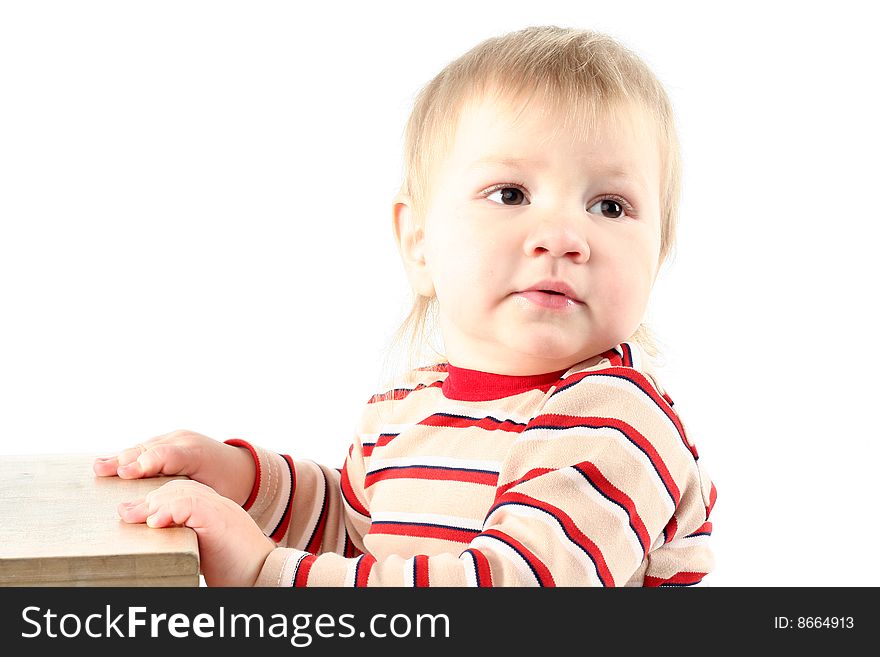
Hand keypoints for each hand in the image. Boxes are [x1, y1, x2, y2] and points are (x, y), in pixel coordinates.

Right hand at [93, 429, 255, 505]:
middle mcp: (186, 441)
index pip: (169, 456)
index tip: (126, 474)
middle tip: (103, 471)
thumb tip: (164, 518)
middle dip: (126, 460)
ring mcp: (178, 437)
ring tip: (99, 467)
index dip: (146, 464)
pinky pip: (146, 447)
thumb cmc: (227, 486)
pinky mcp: (170, 439)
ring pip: (145, 447)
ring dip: (122, 458)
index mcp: (198, 455)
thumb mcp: (215, 495)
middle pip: (151, 449)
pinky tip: (110, 464)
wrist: (240, 466)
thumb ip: (191, 501)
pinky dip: (129, 456)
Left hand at [118, 479, 275, 586]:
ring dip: (152, 504)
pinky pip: (191, 504)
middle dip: (148, 499)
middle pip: (177, 487)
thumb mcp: (202, 551)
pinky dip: (169, 511)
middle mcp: (217, 504)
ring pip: (180, 491)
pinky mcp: (220, 518)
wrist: (264, 577)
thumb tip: (153, 542)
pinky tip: (154, 522)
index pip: (180, 492)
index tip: (132, 514)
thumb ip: (183, 538)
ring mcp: (220, 509)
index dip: (155, 499)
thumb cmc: (235, 571)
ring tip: (131, 517)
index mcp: (213, 510)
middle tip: (125, 514)